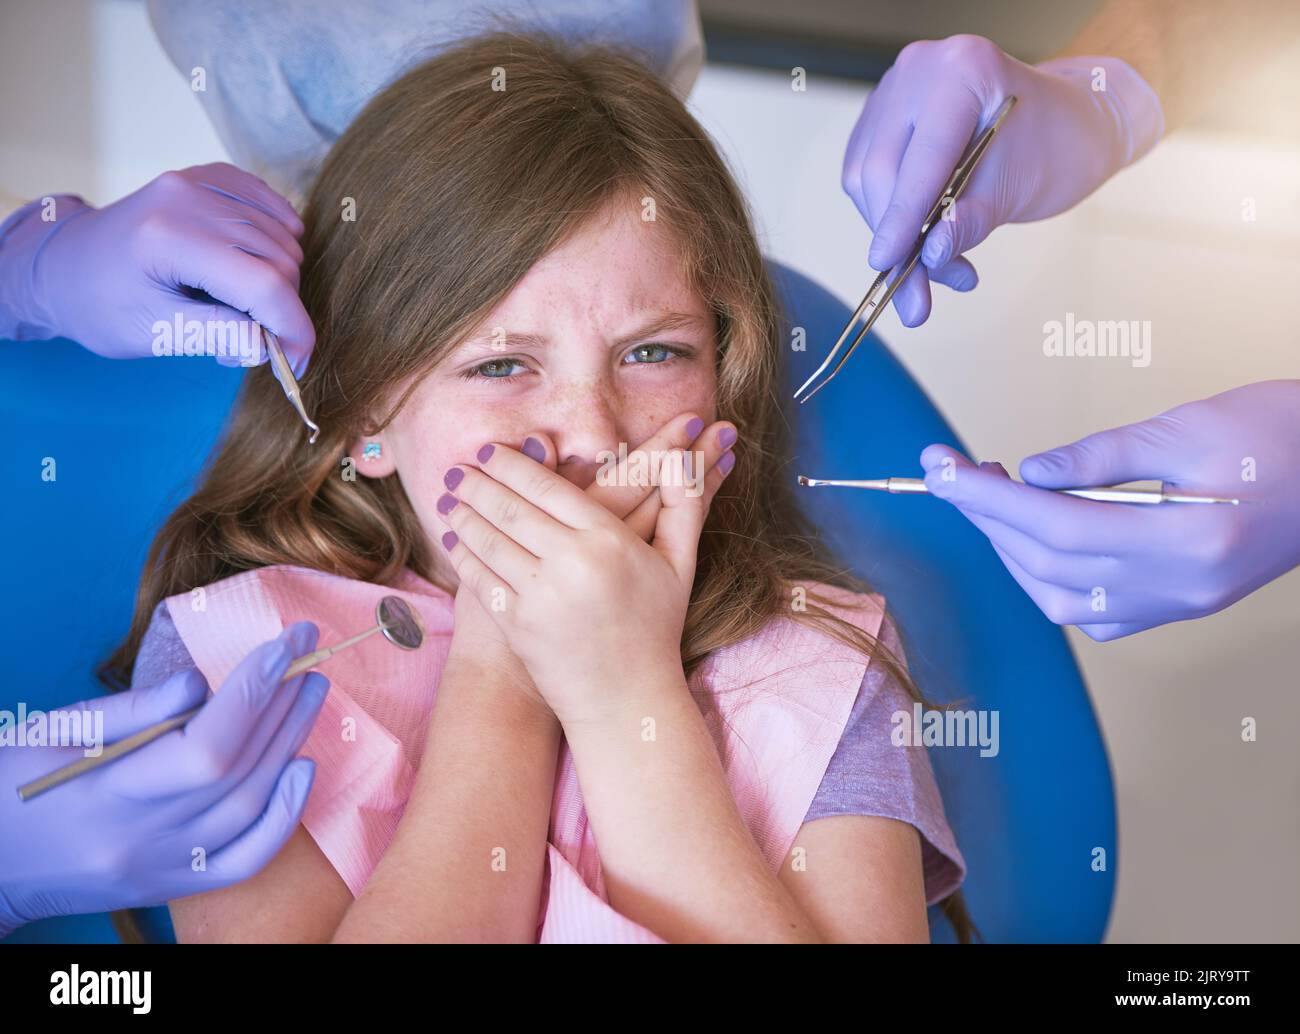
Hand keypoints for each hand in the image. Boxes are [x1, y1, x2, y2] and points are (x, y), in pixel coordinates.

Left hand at [0, 163, 312, 372]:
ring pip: (282, 237)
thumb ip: (218, 336)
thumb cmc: (99, 305)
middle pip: (280, 261)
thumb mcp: (154, 333)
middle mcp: (189, 198)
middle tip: (250, 339)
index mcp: (171, 238)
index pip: (264, 284)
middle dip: (281, 309)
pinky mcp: (207, 176)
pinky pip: (269, 204)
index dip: (293, 328)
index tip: (296, 362)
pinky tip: (259, 262)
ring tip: (240, 305)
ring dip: (278, 279)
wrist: (63, 265)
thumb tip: (271, 345)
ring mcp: (199, 181)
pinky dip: (279, 237)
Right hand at [0, 623, 326, 933]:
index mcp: (105, 794)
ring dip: (290, 743)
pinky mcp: (170, 885)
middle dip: (282, 703)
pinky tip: (302, 769)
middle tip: (308, 653)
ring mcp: (161, 868)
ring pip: (250, 808)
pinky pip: (245, 860)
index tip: (284, 643)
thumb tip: (200, 682)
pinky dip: (284, 815)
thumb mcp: (51, 731)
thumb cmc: (7, 782)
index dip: (254, 691)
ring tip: (309, 692)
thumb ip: (132, 710)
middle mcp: (141, 839)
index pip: (206, 747)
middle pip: (238, 771)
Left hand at [438, 441, 722, 724]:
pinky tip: (455, 539)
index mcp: (611, 541)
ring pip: (489, 540)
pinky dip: (463, 554)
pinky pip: (480, 579)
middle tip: (457, 469)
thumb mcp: (680, 564)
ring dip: (463, 514)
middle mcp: (573, 564)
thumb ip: (684, 505)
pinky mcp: (518, 626)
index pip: (548, 488)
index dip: (512, 465)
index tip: (491, 451)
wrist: (628, 700)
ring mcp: (542, 597)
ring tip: (450, 498)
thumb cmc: (656, 627)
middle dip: (478, 484)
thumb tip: (686, 458)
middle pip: (511, 508)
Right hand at [841, 34, 1163, 325]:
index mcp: (963, 71)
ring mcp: (895, 90)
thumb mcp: (1021, 187)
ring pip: (864, 178)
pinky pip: (864, 176)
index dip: (901, 217)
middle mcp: (919, 70)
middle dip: (896, 238)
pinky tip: (922, 237)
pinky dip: (889, 217)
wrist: (1066, 124)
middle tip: (917, 298)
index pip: (921, 157)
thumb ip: (970, 221)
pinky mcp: (881, 117)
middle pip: (881, 170)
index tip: (886, 264)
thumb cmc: (1057, 144)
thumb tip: (928, 256)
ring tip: (938, 267)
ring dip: (892, 234)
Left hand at [918, 381, 1299, 640]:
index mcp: (1186, 539)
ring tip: (990, 497)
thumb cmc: (1281, 434)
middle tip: (950, 473)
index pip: (1053, 525)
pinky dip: (1051, 581)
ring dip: (1011, 550)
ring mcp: (1181, 604)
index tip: (938, 468)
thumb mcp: (1185, 427)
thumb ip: (1099, 457)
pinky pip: (1096, 615)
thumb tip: (1029, 473)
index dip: (986, 498)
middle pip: (1048, 563)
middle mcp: (1180, 586)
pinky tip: (1036, 539)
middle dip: (986, 518)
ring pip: (1062, 600)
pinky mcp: (1182, 605)